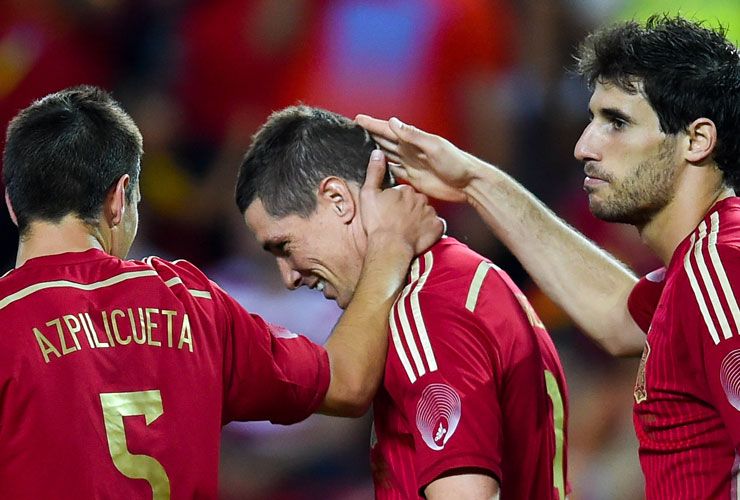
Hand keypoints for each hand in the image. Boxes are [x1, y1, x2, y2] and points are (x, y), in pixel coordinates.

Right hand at [356, 115, 477, 202]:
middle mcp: (410, 150)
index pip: (388, 130)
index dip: (373, 124)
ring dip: (375, 151)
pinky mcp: (414, 179)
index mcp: (414, 140)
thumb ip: (412, 136)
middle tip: (352, 132)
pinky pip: (394, 172)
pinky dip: (384, 169)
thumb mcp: (434, 146)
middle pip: (385, 141)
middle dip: (370, 135)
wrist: (468, 184)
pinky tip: (375, 169)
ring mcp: (411, 165)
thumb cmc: (456, 162)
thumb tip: (392, 121)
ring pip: (388, 155)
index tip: (357, 119)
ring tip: (359, 148)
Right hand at [360, 149, 443, 254]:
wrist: (390, 247)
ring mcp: (430, 213)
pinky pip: (436, 225)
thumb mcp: (369, 194)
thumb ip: (374, 172)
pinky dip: (430, 229)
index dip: (396, 202)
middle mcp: (420, 198)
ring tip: (407, 230)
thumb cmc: (377, 223)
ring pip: (426, 213)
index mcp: (405, 190)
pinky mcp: (437, 227)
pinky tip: (419, 234)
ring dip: (419, 219)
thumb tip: (377, 154)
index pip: (403, 192)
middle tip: (398, 221)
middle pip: (416, 201)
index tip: (390, 211)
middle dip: (409, 209)